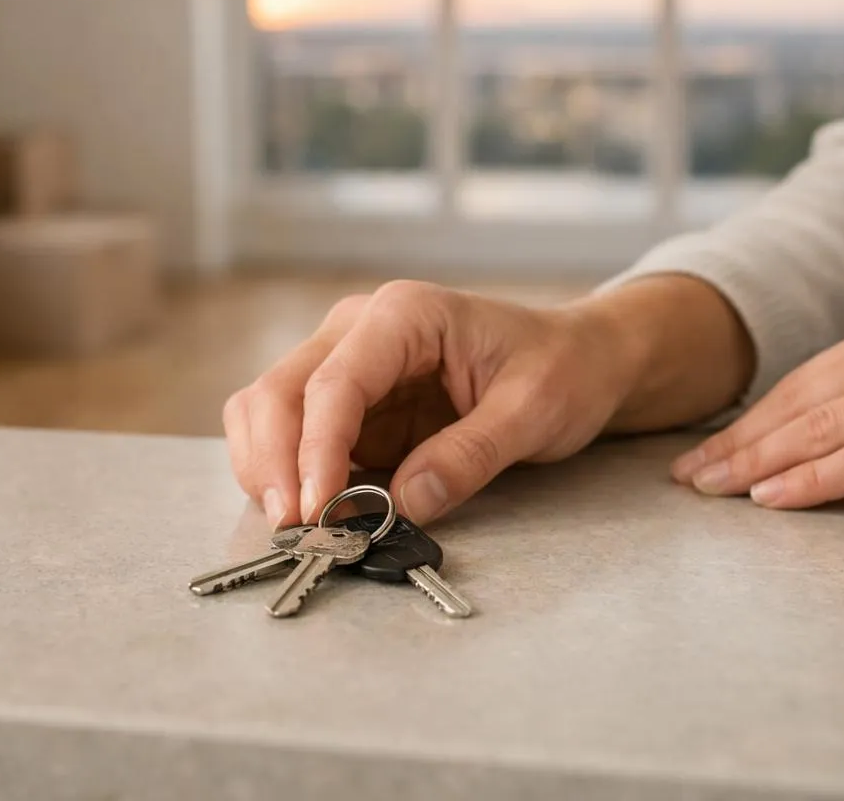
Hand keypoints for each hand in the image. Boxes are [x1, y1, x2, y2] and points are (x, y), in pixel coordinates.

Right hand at [225, 277, 752, 526]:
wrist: (576, 359)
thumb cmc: (561, 367)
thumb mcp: (534, 411)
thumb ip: (470, 455)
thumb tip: (405, 504)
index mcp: (404, 315)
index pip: (335, 382)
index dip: (317, 449)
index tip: (318, 509)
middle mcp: (359, 330)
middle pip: (278, 391)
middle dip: (273, 463)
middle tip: (295, 529)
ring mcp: (345, 366)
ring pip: (266, 411)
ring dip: (267, 469)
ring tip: (297, 527)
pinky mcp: (348, 407)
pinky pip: (292, 438)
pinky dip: (286, 476)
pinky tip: (312, 512)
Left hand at [673, 306, 843, 510]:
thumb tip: (817, 432)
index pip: (804, 381)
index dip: (749, 419)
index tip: (705, 450)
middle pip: (800, 403)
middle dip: (736, 443)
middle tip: (686, 478)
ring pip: (822, 429)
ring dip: (756, 463)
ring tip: (711, 491)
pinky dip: (811, 482)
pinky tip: (771, 500)